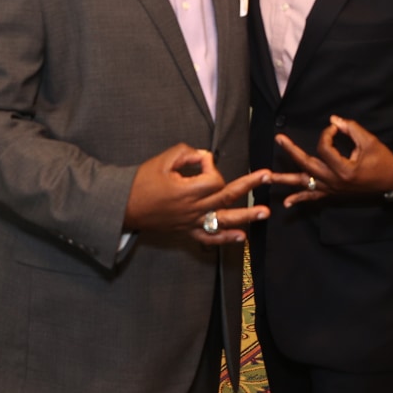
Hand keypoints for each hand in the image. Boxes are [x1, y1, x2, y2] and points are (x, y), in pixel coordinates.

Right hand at [123, 144, 269, 239]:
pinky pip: (209, 237)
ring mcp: (191, 222)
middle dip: (249, 185)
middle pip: (227, 196)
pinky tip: (241, 237)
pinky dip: (225, 238)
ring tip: (265, 213)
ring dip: (246, 216)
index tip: (198, 161)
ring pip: (224, 220)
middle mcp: (193, 209)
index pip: (213, 178)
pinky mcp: (187, 231)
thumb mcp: (163, 160)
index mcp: (187, 191)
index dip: (210, 166)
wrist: (124, 206)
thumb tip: (206, 157)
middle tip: (268, 176)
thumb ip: (187, 153)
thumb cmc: (141, 181)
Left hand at [267, 116, 392, 206]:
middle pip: (307, 164)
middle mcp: (333, 181)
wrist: (392, 182)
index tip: (336, 128)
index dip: (328, 134)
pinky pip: (313, 198)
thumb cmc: (383, 161)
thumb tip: (333, 120)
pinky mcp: (332, 194)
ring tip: (265, 177)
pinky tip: (287, 204)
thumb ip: (351, 128)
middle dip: (291, 151)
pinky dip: (300, 200)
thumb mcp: (370, 142)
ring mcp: (331, 189)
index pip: (325, 147)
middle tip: (279, 138)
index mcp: (343, 169)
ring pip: (304, 184)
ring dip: (284, 180)